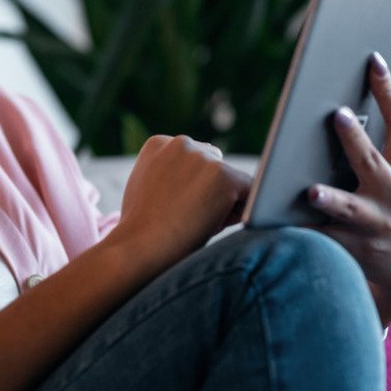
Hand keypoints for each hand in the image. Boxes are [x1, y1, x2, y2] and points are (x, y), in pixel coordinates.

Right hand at [101, 135, 252, 276]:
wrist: (138, 248)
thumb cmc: (140, 229)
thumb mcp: (146, 190)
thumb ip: (170, 176)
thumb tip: (206, 183)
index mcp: (159, 143)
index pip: (193, 161)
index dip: (192, 187)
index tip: (177, 209)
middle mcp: (182, 143)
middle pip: (215, 165)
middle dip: (211, 191)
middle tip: (191, 220)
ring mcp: (204, 158)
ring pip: (232, 181)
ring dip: (225, 203)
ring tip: (200, 225)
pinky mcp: (224, 176)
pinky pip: (251, 192)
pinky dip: (243, 210)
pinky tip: (220, 224)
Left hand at [306, 52, 390, 326]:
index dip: (388, 91)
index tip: (373, 61)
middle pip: (372, 162)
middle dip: (355, 140)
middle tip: (337, 115)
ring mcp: (372, 223)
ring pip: (348, 210)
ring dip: (331, 200)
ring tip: (310, 191)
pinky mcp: (350, 249)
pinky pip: (321, 241)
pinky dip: (301, 235)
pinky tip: (274, 224)